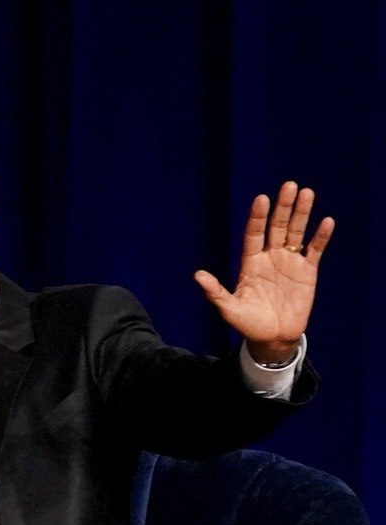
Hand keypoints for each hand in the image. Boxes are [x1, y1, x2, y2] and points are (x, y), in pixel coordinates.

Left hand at [193, 181, 333, 364]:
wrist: (273, 338)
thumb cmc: (248, 324)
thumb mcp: (229, 309)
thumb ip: (215, 292)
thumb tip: (197, 275)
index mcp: (250, 263)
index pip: (253, 234)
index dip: (257, 217)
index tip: (261, 199)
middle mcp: (270, 257)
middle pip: (277, 227)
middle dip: (283, 207)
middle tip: (289, 185)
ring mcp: (289, 263)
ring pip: (297, 232)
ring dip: (302, 213)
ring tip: (307, 193)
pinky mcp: (307, 272)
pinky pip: (315, 250)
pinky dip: (320, 237)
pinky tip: (326, 221)